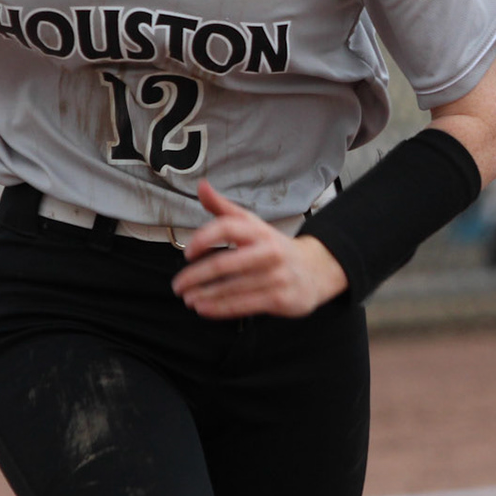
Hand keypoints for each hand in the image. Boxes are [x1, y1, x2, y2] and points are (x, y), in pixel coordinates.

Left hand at [172, 181, 347, 319]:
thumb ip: (224, 208)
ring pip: (232, 287)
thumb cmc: (275, 247)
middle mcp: (269, 251)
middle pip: (226, 263)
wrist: (317, 269)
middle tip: (178, 285)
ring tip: (188, 299)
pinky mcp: (280, 298)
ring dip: (205, 295)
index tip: (188, 253)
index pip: (228, 227)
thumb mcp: (253, 224)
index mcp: (259, 231)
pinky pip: (244, 305)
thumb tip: (202, 186)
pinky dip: (220, 308)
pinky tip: (205, 308)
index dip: (204, 238)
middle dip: (196, 276)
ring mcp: (276, 276)